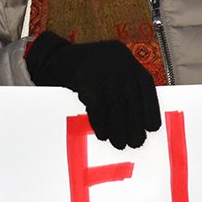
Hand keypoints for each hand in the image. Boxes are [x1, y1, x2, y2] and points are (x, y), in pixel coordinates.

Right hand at [26, 31, 161, 148]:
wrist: (49, 58)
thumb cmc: (81, 71)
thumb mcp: (106, 72)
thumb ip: (121, 87)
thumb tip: (139, 121)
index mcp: (125, 57)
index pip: (145, 83)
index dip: (150, 106)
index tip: (152, 127)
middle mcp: (117, 59)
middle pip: (131, 96)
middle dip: (135, 122)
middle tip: (136, 142)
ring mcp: (101, 67)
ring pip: (116, 103)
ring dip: (119, 127)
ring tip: (119, 144)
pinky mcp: (85, 76)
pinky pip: (98, 105)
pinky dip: (102, 122)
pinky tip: (103, 135)